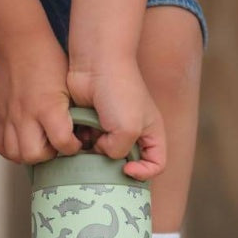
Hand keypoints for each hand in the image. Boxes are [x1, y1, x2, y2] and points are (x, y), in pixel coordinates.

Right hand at [0, 35, 81, 163]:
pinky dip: (10, 148)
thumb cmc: (48, 61)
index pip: (61, 142)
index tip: (76, 143)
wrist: (18, 43)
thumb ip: (74, 112)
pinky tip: (21, 141)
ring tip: (38, 144)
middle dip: (48, 156)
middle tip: (55, 145)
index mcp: (48, 106)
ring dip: (29, 154)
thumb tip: (82, 133)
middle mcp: (25, 114)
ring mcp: (8, 116)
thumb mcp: (69, 86)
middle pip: (33, 155)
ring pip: (14, 154)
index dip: (73, 147)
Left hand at [67, 61, 165, 179]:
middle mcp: (134, 132)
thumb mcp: (128, 129)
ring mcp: (112, 127)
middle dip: (114, 163)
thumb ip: (118, 152)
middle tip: (104, 156)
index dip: (144, 173)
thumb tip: (101, 152)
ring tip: (91, 139)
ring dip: (95, 152)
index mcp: (152, 133)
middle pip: (127, 162)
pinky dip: (82, 141)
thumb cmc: (118, 92)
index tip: (127, 168)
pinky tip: (80, 131)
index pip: (157, 165)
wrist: (96, 64)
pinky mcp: (92, 122)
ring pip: (104, 155)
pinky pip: (87, 143)